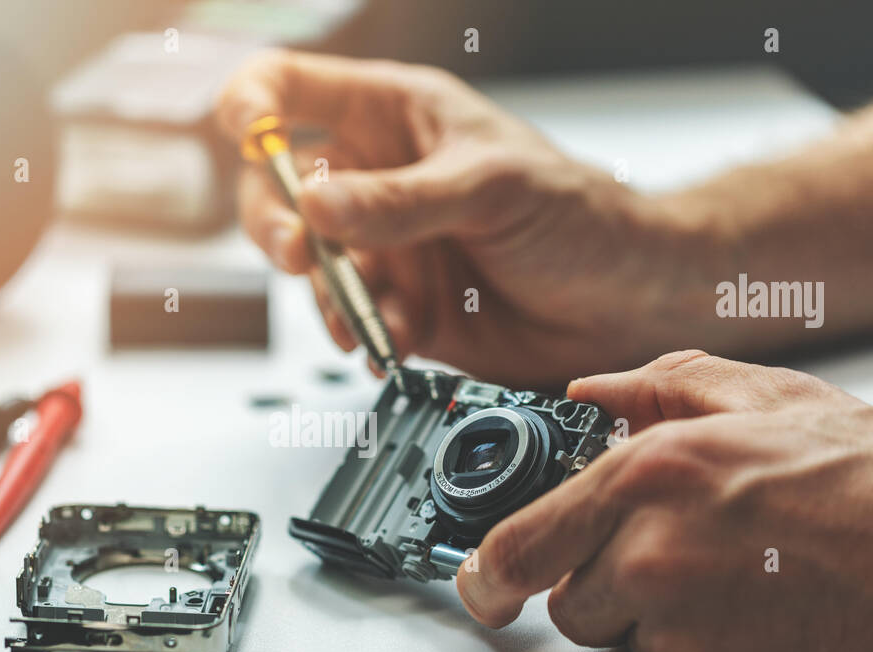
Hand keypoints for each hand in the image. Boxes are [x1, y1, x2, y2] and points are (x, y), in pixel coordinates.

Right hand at [216, 51, 723, 387]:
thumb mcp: (488, 189)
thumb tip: (315, 203)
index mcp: (395, 116)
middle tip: (301, 253)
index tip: (248, 137)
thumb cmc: (579, 217)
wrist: (624, 303)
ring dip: (329, 296)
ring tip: (371, 315)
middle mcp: (378, 180)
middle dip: (277, 224)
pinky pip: (351, 321)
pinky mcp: (399, 306)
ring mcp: (386, 246)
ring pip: (310, 267)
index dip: (252, 106)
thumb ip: (399, 202)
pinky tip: (397, 339)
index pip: (293, 89)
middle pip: (276, 189)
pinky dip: (366, 335)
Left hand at [457, 350, 872, 651]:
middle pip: (571, 596)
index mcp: (652, 476)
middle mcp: (653, 555)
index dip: (489, 571)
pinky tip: (771, 624)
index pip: (520, 543)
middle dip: (612, 579)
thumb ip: (665, 384)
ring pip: (623, 639)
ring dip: (661, 619)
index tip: (479, 584)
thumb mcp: (777, 401)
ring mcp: (683, 633)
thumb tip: (593, 389)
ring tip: (749, 584)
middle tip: (694, 555)